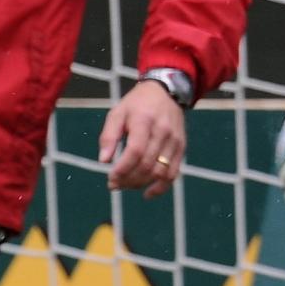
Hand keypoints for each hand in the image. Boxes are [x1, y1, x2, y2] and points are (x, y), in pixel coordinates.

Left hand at [100, 79, 186, 198]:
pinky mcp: (181, 148)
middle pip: (147, 164)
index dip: (122, 169)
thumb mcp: (117, 112)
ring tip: (127, 185)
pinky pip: (173, 173)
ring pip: (160, 172)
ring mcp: (174, 141)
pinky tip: (147, 193)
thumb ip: (109, 136)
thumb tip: (103, 161)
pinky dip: (160, 188)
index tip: (110, 178)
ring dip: (141, 184)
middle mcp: (162, 132)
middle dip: (128, 180)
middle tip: (114, 185)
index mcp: (144, 120)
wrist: (166, 92)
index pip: (135, 151)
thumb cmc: (137, 104)